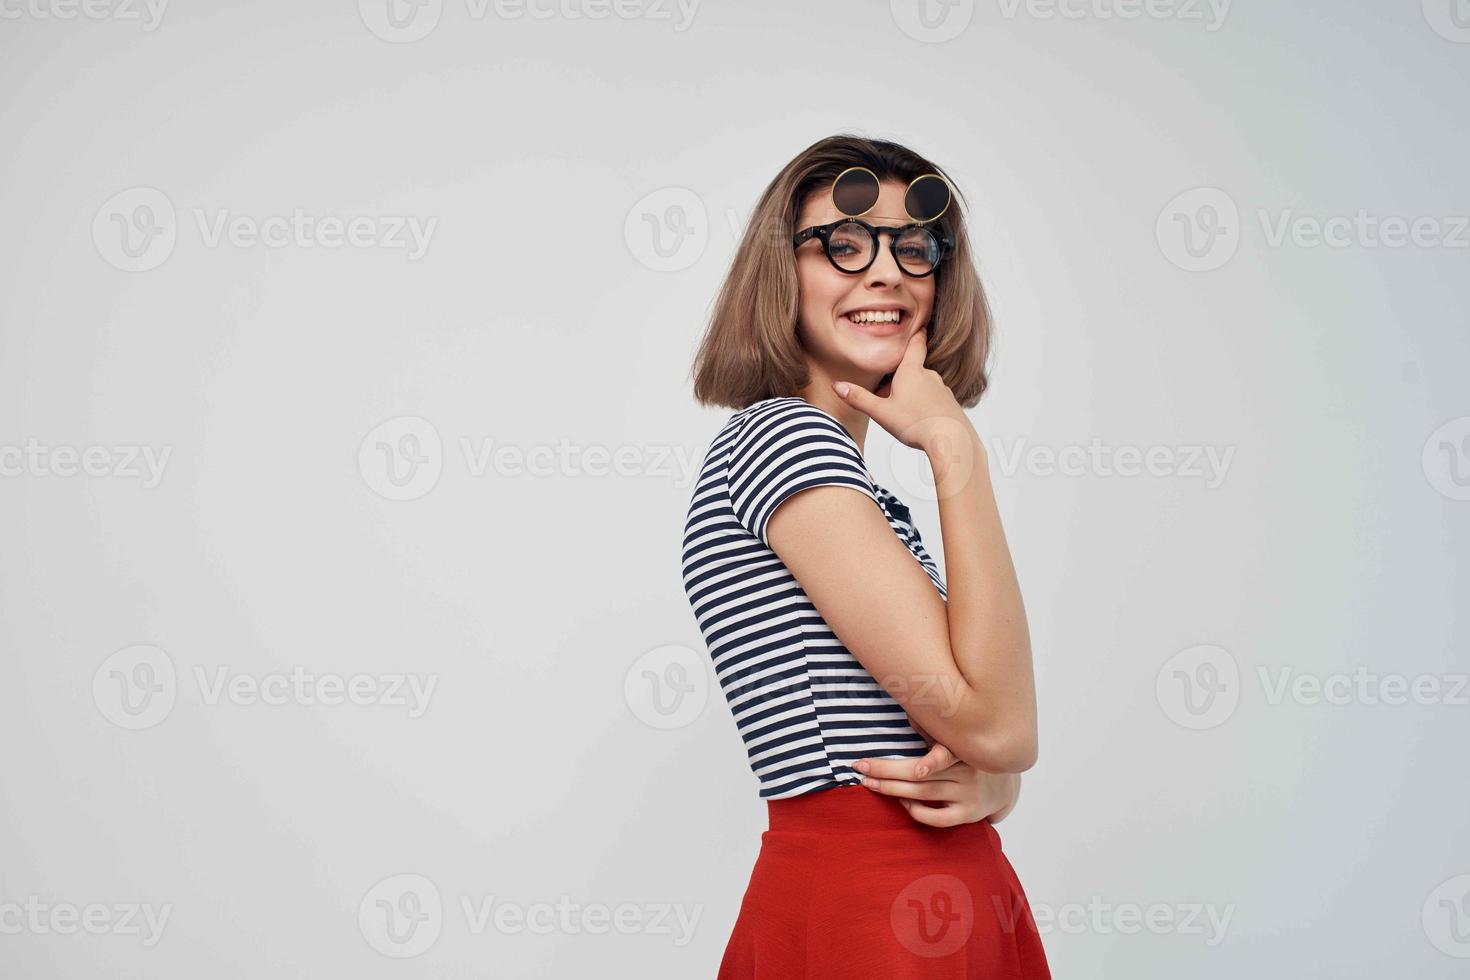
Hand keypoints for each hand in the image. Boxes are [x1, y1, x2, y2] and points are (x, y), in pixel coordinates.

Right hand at [832, 328, 972, 451]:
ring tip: (901, 412)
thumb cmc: (916, 424)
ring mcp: (942, 390)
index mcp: (912, 372)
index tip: (920, 325)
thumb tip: (837, 386)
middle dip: (901, 378)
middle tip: (887, 392)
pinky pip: (934, 400)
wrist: (951, 440)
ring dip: (912, 393)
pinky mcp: (950, 405)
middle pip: (913, 371)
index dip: (917, 334)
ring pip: (923, 387)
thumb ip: (859, 398)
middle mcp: (930, 377)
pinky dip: (925, 406)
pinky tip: (919, 422)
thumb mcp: (881, 412)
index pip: (916, 345)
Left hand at [854, 741, 1020, 828]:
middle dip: (885, 771)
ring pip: (922, 795)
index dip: (927, 761)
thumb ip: (934, 725)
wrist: (1006, 782)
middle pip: (919, 776)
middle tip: (859, 767)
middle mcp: (967, 772)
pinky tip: (903, 802)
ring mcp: (968, 796)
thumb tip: (907, 701)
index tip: (906, 765)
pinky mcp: (967, 815)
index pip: (943, 753)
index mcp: (963, 749)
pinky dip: (916, 811)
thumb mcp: (957, 735)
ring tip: (869, 782)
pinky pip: (937, 818)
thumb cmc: (970, 752)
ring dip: (891, 789)